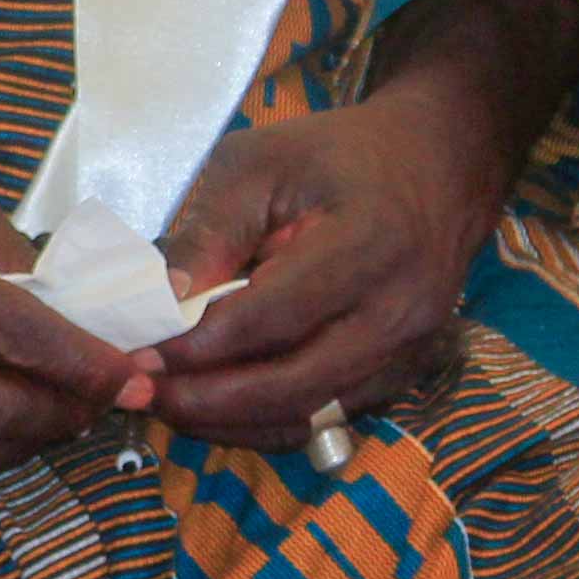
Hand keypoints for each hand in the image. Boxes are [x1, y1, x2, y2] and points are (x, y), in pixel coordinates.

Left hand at [145, 97, 500, 448]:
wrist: (439, 164)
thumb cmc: (339, 156)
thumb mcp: (260, 165)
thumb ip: (211, 231)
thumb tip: (158, 298)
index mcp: (368, 246)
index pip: (274, 318)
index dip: (200, 345)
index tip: (139, 354)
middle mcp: (400, 312)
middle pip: (297, 385)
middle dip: (211, 401)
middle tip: (143, 394)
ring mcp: (411, 349)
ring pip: (314, 414)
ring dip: (236, 422)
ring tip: (169, 405)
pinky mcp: (405, 370)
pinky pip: (333, 415)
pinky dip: (272, 420)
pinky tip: (218, 408)